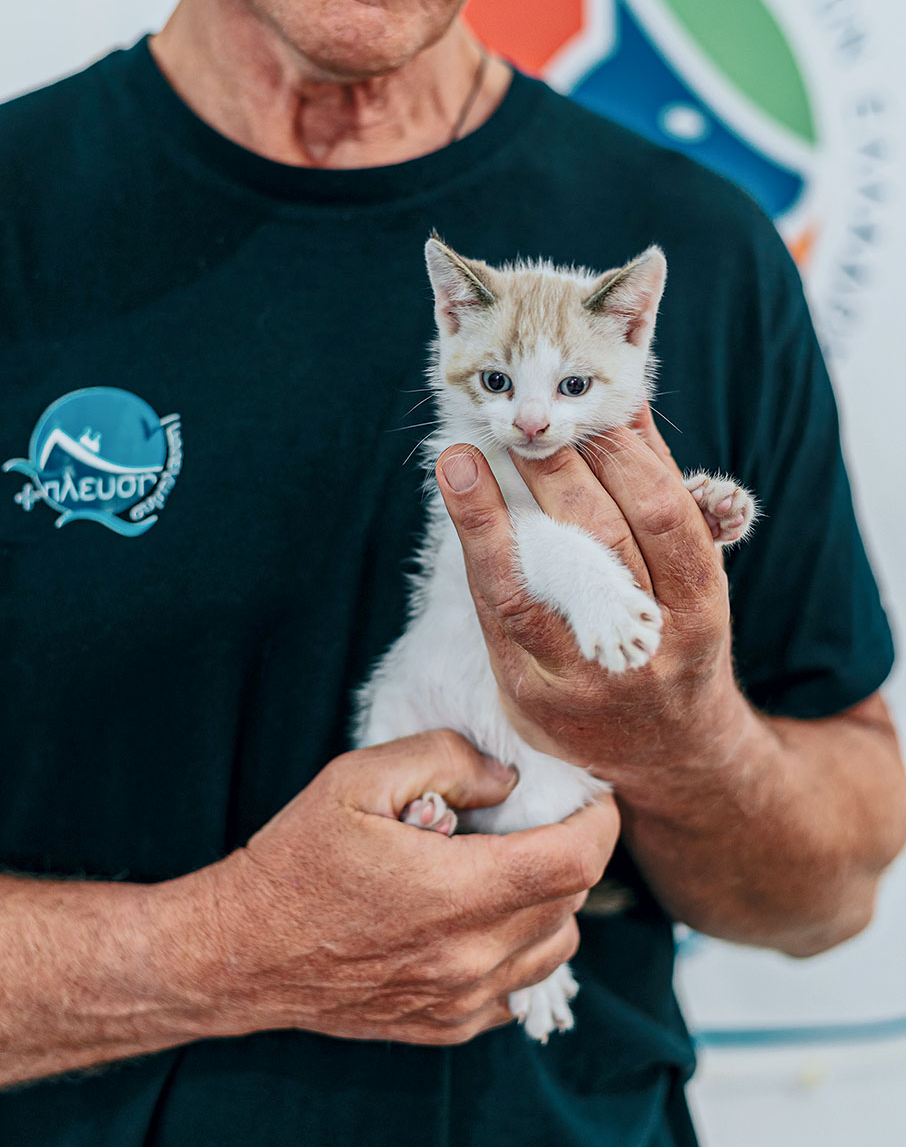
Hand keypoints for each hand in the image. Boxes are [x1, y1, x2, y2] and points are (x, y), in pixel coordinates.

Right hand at [190, 731, 618, 1045]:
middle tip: (537, 816)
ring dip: (551, 901)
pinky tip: (480, 916)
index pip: (575, 861)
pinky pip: (519, 988)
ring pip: (555, 947)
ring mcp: (460, 1000)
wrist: (240, 952)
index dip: (597, 821)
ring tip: (507, 865)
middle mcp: (469, 957)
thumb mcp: (358, 777)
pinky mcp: (445, 1026)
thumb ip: (444, 758)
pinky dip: (521, 949)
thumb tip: (507, 780)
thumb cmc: (297, 858)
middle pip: (571, 901)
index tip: (590, 795)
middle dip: (571, 850)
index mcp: (456, 892)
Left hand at [435, 407, 747, 801]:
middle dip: (557, 475)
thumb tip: (627, 406)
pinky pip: (497, 619)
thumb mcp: (693, 573)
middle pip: (598, 544)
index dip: (626, 459)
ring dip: (487, 517)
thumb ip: (662, 494)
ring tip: (458, 459)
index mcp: (699, 607)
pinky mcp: (533, 697)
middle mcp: (647, 648)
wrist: (667, 752)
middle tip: (526, 427)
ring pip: (531, 590)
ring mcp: (585, 680)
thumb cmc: (678, 637)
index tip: (593, 415)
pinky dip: (477, 559)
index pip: (663, 516)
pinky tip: (457, 514)